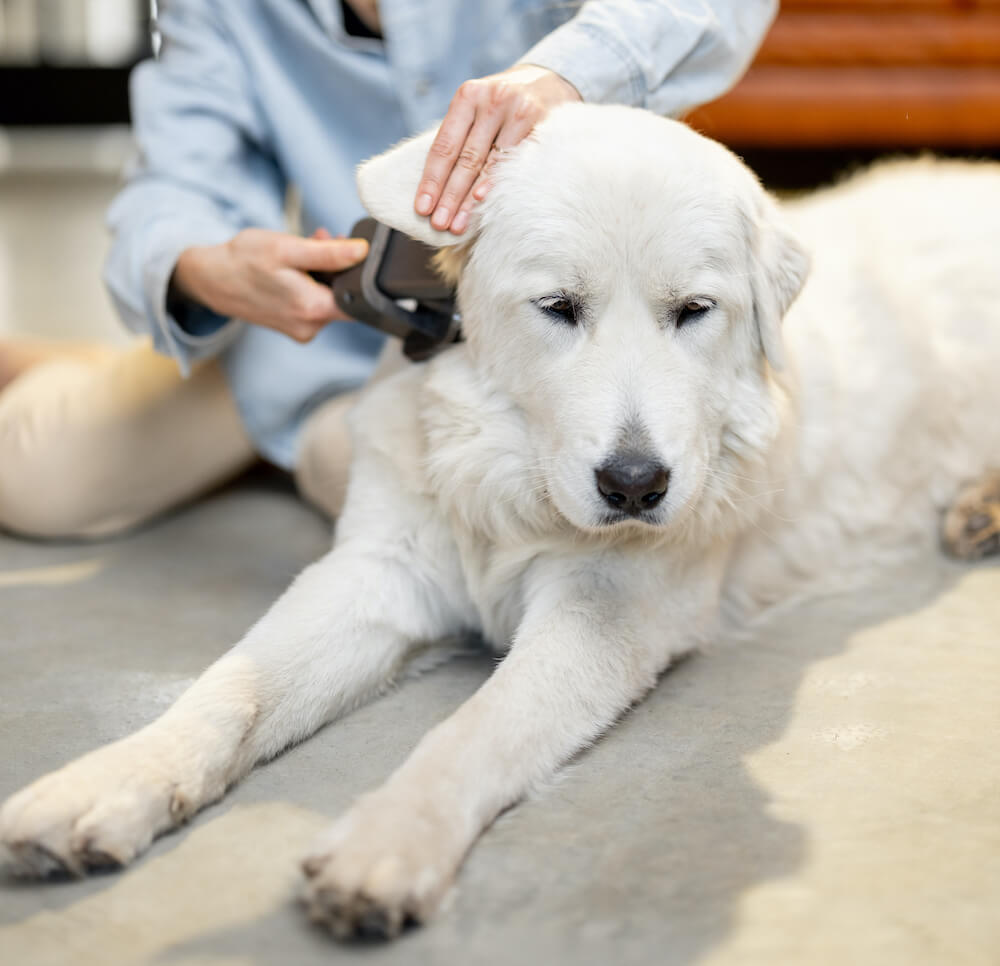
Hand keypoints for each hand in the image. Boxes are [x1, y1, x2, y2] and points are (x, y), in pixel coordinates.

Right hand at [171, 227, 367, 342]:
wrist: (211, 279)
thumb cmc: (244, 261)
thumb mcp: (287, 249)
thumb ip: (328, 254)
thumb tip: (361, 251)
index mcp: (313, 311)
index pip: (358, 298)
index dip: (358, 272)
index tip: (349, 251)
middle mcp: (311, 327)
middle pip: (343, 297)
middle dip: (338, 267)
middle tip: (322, 239)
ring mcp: (302, 330)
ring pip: (328, 298)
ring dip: (324, 272)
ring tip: (307, 246)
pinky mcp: (294, 326)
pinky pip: (313, 303)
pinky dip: (311, 283)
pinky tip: (299, 265)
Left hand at [414, 64, 580, 234]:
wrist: (551, 82)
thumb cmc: (505, 107)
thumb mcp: (480, 109)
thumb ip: (462, 137)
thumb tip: (437, 189)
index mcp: (468, 97)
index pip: (444, 146)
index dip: (432, 179)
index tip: (421, 208)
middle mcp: (491, 100)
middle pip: (465, 158)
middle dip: (449, 196)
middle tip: (438, 223)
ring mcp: (517, 111)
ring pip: (488, 164)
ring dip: (469, 199)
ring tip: (456, 225)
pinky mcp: (540, 123)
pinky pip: (513, 162)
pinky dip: (495, 183)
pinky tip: (481, 201)